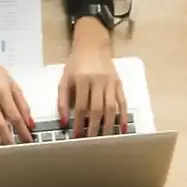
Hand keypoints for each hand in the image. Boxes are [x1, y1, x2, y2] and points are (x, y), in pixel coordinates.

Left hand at [57, 17, 126, 137]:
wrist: (93, 45)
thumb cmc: (76, 64)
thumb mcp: (64, 79)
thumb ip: (62, 100)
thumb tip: (63, 122)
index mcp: (82, 79)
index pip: (81, 106)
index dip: (79, 123)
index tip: (76, 137)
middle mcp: (98, 80)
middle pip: (97, 108)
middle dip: (94, 127)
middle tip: (91, 142)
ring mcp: (110, 82)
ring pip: (111, 107)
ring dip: (109, 125)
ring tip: (105, 139)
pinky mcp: (119, 83)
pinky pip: (123, 102)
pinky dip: (124, 116)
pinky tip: (123, 128)